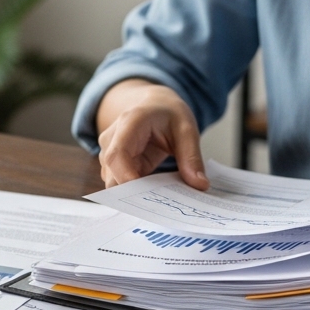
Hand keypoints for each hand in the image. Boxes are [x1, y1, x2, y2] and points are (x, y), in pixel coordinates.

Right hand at [95, 80, 209, 189]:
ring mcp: (109, 152)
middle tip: (162, 204)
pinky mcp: (114, 165)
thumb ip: (191, 157)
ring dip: (135, 194)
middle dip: (132, 193)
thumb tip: (200, 185)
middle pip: (111, 174)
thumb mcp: (186, 130)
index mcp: (130, 123)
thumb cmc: (168, 113)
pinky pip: (120, 184)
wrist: (154, 105)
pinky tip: (154, 192)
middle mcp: (112, 138)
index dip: (126, 177)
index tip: (145, 196)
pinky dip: (136, 192)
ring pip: (114, 182)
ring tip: (161, 196)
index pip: (117, 155)